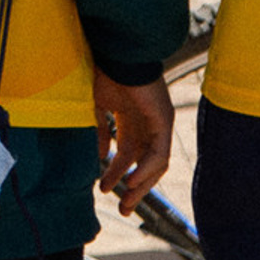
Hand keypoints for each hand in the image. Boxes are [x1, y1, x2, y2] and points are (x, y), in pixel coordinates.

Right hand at [93, 69, 172, 215]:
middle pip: (143, 163)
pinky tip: (132, 180)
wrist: (115, 49)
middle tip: (124, 209)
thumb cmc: (102, 69)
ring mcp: (157, 122)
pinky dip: (147, 169)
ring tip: (127, 198)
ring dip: (142, 184)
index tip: (102, 189)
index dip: (115, 172)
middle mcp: (147, 123)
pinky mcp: (163, 120)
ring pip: (155, 163)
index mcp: (130, 117)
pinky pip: (159, 153)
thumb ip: (98, 129)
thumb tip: (98, 155)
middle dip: (134, 188)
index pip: (127, 153)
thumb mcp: (95, 104)